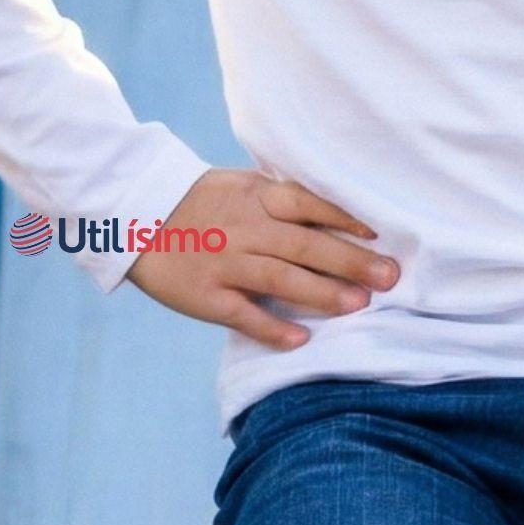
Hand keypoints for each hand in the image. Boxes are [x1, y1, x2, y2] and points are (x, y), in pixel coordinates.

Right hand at [126, 168, 398, 348]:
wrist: (134, 217)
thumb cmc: (200, 202)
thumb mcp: (241, 186)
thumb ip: (283, 196)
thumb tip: (339, 209)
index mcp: (255, 198)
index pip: (308, 204)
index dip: (344, 218)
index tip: (379, 235)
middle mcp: (244, 229)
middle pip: (304, 245)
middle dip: (350, 261)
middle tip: (389, 277)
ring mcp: (224, 263)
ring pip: (279, 278)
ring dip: (321, 293)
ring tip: (359, 304)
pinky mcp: (206, 296)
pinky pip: (243, 314)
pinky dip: (272, 327)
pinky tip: (301, 339)